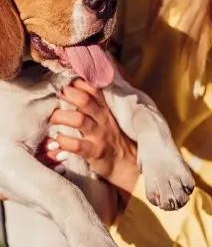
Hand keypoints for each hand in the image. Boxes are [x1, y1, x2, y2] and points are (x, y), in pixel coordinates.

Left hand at [45, 79, 139, 193]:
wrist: (125, 163)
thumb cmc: (111, 138)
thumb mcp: (106, 118)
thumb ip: (93, 105)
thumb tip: (69, 91)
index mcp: (104, 109)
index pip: (93, 89)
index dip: (78, 83)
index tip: (65, 83)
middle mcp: (102, 119)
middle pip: (85, 100)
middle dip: (67, 95)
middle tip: (56, 97)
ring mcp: (99, 135)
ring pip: (79, 120)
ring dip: (60, 117)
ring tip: (51, 118)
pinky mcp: (94, 152)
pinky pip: (76, 145)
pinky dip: (63, 141)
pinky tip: (58, 139)